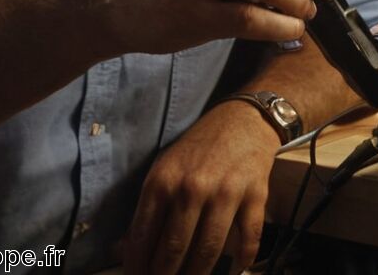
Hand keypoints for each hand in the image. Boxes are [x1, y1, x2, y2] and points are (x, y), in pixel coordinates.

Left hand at [120, 100, 276, 273]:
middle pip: (173, 251)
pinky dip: (241, 261)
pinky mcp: (255, 195)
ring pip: (208, 251)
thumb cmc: (200, 147)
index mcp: (163, 180)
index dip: (138, 268)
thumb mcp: (165, 168)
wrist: (243, 119)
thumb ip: (147, 210)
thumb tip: (122, 249)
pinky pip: (247, 239)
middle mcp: (191, 187)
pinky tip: (234, 269)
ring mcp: (225, 192)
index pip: (142, 238)